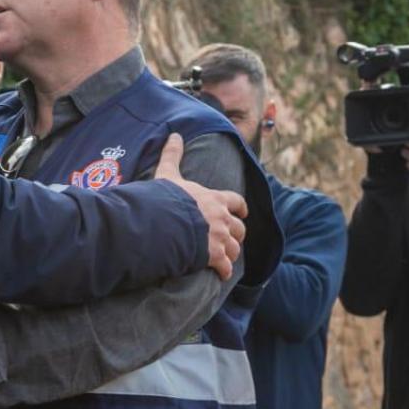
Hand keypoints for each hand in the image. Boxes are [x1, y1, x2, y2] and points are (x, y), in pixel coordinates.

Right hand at [153, 133, 245, 280]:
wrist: (165, 221)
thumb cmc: (167, 197)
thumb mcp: (169, 174)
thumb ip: (173, 155)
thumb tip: (174, 134)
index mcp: (215, 199)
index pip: (236, 202)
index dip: (240, 208)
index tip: (243, 213)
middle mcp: (222, 218)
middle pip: (239, 229)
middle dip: (237, 234)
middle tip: (232, 239)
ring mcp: (219, 238)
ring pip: (235, 248)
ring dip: (231, 254)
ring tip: (226, 259)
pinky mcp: (213, 255)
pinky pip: (224, 266)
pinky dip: (224, 271)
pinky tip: (220, 274)